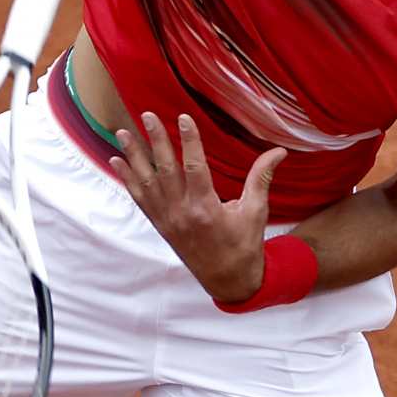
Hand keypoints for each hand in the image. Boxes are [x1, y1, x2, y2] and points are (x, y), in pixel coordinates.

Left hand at [110, 112, 287, 303]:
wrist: (227, 281)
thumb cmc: (244, 247)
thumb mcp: (256, 212)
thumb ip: (261, 178)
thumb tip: (279, 152)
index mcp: (206, 209)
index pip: (195, 168)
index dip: (189, 141)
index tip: (183, 118)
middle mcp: (181, 213)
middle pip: (165, 170)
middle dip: (156, 141)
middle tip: (147, 116)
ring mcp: (167, 220)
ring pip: (146, 182)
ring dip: (134, 156)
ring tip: (123, 133)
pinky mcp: (160, 225)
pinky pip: (140, 199)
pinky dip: (127, 179)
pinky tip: (117, 162)